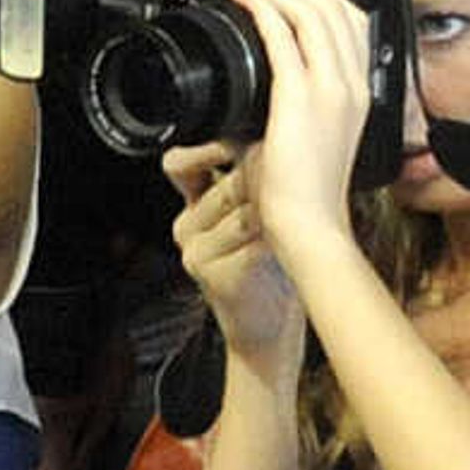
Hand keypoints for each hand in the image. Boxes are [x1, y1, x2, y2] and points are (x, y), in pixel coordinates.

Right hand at [165, 142, 304, 369]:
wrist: (267, 331)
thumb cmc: (271, 269)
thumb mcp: (256, 216)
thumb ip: (249, 179)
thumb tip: (266, 138)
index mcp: (191, 209)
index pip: (179, 165)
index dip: (210, 151)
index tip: (243, 145)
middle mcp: (186, 229)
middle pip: (229, 184)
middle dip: (267, 187)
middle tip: (290, 201)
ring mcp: (196, 254)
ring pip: (246, 212)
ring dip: (277, 220)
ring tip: (290, 232)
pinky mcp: (214, 276)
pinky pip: (254, 243)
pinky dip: (278, 245)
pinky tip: (284, 253)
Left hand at [232, 0, 383, 258]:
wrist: (309, 224)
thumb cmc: (305, 192)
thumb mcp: (312, 136)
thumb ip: (299, 103)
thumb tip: (262, 86)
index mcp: (359, 92)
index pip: (351, 21)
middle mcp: (351, 83)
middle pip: (333, 6)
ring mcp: (330, 88)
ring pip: (310, 11)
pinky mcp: (299, 96)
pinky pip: (283, 35)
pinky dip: (263, 8)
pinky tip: (246, 1)